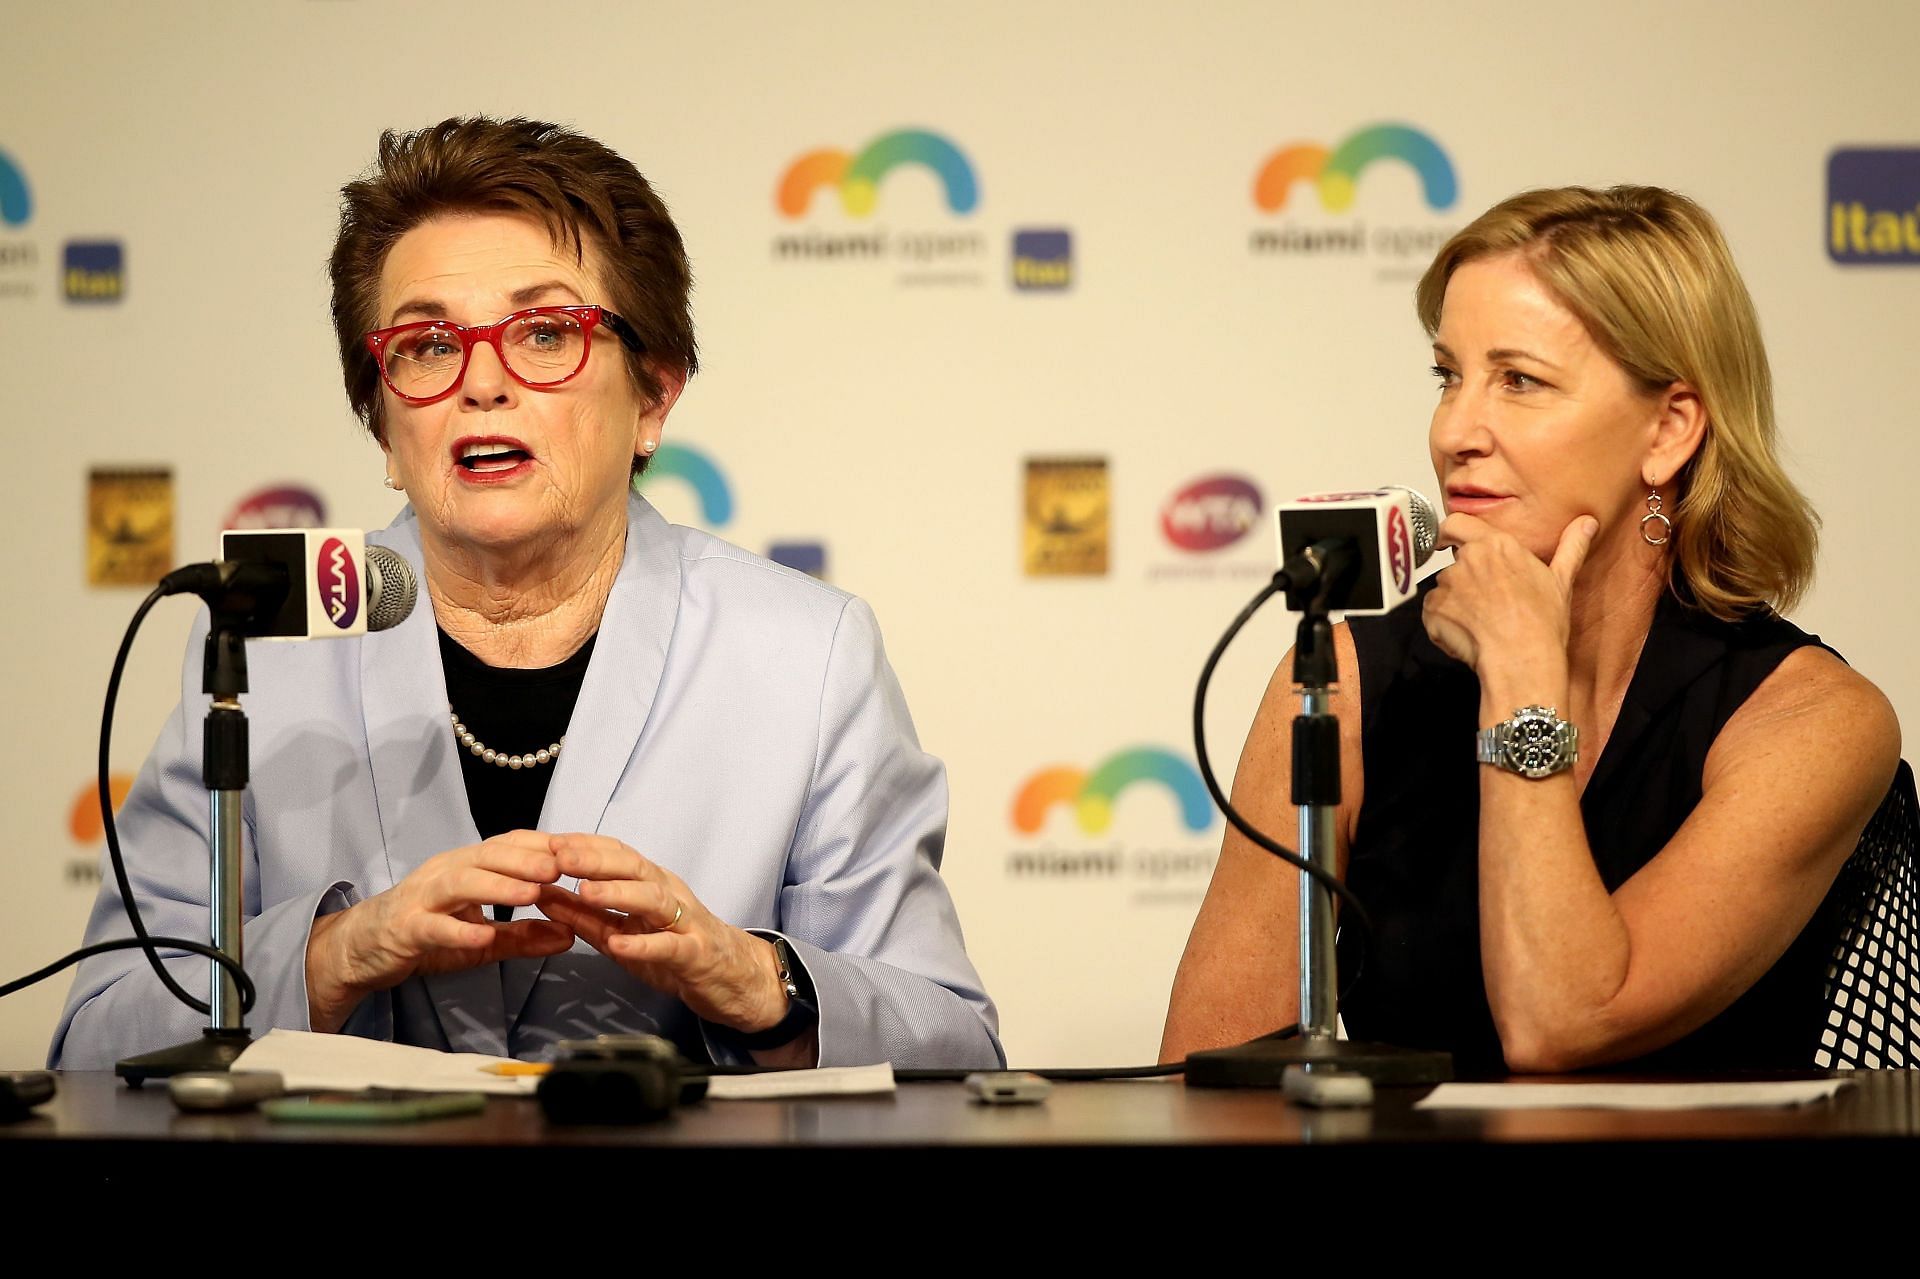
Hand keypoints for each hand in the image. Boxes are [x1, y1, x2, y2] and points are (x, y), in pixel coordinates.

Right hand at [307, 830, 573, 1031]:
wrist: (359, 949)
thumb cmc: (424, 933)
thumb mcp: (480, 939)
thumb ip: (523, 936)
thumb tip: (571, 936)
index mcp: (467, 867)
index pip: (509, 845)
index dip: (545, 846)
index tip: (581, 852)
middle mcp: (445, 873)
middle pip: (488, 856)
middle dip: (527, 859)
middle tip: (563, 867)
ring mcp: (422, 898)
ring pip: (461, 883)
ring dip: (498, 886)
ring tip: (531, 893)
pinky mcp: (404, 928)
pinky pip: (431, 926)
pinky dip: (457, 931)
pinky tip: (481, 937)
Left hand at [535, 834, 789, 1033]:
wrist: (736, 979)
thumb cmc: (677, 951)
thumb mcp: (624, 933)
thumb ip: (586, 917)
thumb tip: (544, 896)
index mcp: (651, 885)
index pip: (617, 854)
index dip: (584, 846)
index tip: (547, 842)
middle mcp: (670, 894)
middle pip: (634, 867)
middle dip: (595, 860)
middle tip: (559, 856)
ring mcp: (686, 923)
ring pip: (654, 899)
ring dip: (618, 893)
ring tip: (585, 892)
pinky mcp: (697, 954)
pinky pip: (671, 947)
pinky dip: (645, 945)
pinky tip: (620, 945)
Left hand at [1422, 513, 1597, 689]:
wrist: (1522, 659)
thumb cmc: (1542, 623)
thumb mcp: (1562, 581)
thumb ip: (1571, 547)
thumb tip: (1587, 523)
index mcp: (1497, 544)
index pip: (1457, 523)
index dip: (1449, 533)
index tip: (1447, 541)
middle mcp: (1469, 557)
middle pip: (1453, 562)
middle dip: (1463, 579)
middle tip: (1484, 602)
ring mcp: (1447, 583)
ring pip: (1444, 589)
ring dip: (1455, 603)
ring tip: (1482, 623)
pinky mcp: (1433, 608)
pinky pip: (1432, 613)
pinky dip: (1443, 623)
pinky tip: (1468, 635)